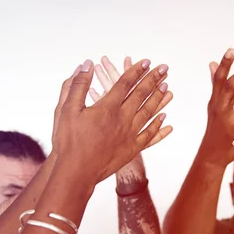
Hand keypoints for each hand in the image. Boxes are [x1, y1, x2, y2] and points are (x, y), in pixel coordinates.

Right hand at [54, 59, 172, 184]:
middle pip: (141, 95)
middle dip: (153, 80)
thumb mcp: (66, 109)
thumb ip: (77, 85)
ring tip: (167, 88)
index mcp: (107, 107)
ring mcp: (130, 134)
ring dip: (159, 99)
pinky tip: (165, 119)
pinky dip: (158, 126)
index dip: (136, 71)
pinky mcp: (132, 149)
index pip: (125, 83)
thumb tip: (86, 65)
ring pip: (149, 112)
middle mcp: (122, 118)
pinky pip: (149, 135)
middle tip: (164, 69)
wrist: (76, 171)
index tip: (146, 62)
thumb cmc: (68, 141)